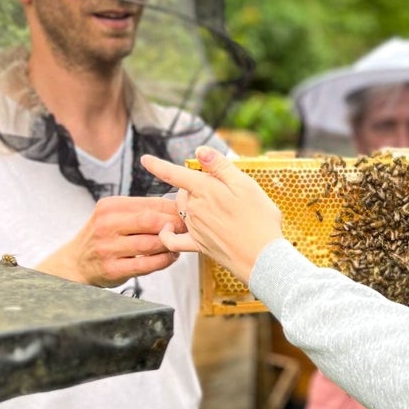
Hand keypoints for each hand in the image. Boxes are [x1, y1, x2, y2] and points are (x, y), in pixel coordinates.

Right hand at [37, 195, 182, 286]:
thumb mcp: (116, 216)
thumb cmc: (105, 237)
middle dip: (174, 226)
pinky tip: (169, 257)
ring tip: (178, 245)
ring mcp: (109, 247)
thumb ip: (143, 211)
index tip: (187, 214)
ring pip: (151, 244)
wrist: (76, 263)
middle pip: (151, 221)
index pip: (150, 203)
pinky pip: (147, 264)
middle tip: (188, 230)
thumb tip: (179, 205)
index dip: (174, 209)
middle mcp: (107, 224)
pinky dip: (164, 261)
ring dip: (170, 246)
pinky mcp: (113, 268)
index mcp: (111, 206)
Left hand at [140, 146, 283, 281]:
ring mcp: (195, 228)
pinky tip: (167, 229)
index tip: (145, 160)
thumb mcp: (246, 185)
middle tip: (220, 190)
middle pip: (183, 191)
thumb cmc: (259, 220)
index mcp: (205, 190)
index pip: (175, 173)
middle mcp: (195, 208)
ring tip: (213, 208)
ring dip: (189, 205)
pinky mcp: (198, 246)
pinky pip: (174, 240)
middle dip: (193, 186)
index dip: (158, 165)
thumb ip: (221, 166)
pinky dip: (167, 234)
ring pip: (181, 210)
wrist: (263, 258)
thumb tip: (200, 151)